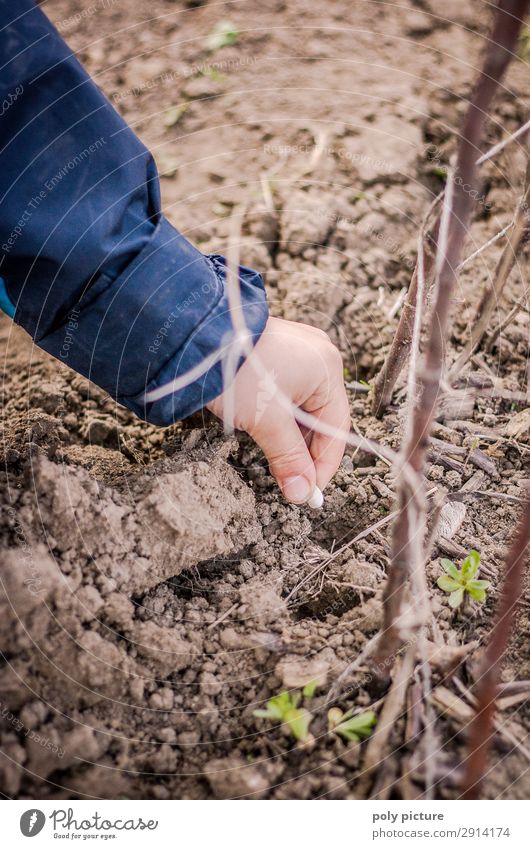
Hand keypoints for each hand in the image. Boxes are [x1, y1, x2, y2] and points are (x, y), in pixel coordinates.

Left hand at [207, 317, 349, 502]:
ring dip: (289, 436)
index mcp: (328, 370)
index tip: (307, 494)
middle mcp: (319, 357)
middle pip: (321, 419)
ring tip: (273, 459)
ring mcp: (298, 352)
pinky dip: (278, 416)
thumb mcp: (267, 421)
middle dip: (304, 452)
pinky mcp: (276, 352)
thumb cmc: (238, 370)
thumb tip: (302, 495)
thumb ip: (288, 459)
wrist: (195, 333)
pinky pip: (287, 393)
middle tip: (288, 483)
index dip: (323, 467)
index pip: (336, 430)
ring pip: (302, 408)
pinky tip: (263, 431)